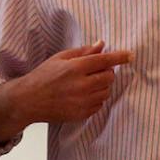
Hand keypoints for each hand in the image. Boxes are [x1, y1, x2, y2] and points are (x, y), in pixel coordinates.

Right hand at [0, 41, 131, 142]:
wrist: (29, 100)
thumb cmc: (43, 76)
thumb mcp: (60, 58)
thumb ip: (83, 52)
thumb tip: (102, 45)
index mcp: (75, 68)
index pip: (104, 60)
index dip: (120, 57)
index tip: (131, 55)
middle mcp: (81, 85)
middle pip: (109, 77)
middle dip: (106, 72)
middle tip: (94, 71)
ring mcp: (82, 102)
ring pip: (106, 91)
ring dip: (102, 86)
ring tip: (87, 84)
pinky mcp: (82, 114)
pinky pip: (100, 104)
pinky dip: (96, 98)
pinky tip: (82, 95)